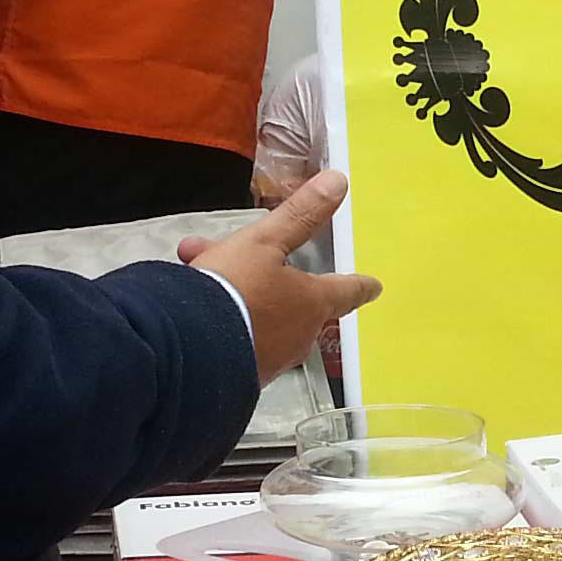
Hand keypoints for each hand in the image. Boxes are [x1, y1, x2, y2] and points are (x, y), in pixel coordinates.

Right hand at [182, 170, 381, 385]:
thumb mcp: (263, 242)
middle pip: (296, 303)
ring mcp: (270, 361)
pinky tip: (192, 313)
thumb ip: (300, 214)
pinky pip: (238, 340)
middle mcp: (299, 337)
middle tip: (228, 259)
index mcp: (312, 303)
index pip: (346, 291)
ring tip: (197, 278)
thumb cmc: (234, 291)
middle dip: (265, 277)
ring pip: (261, 317)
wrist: (188, 352)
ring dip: (237, 297)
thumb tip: (338, 182)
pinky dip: (222, 322)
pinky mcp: (241, 378)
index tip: (373, 287)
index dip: (359, 285)